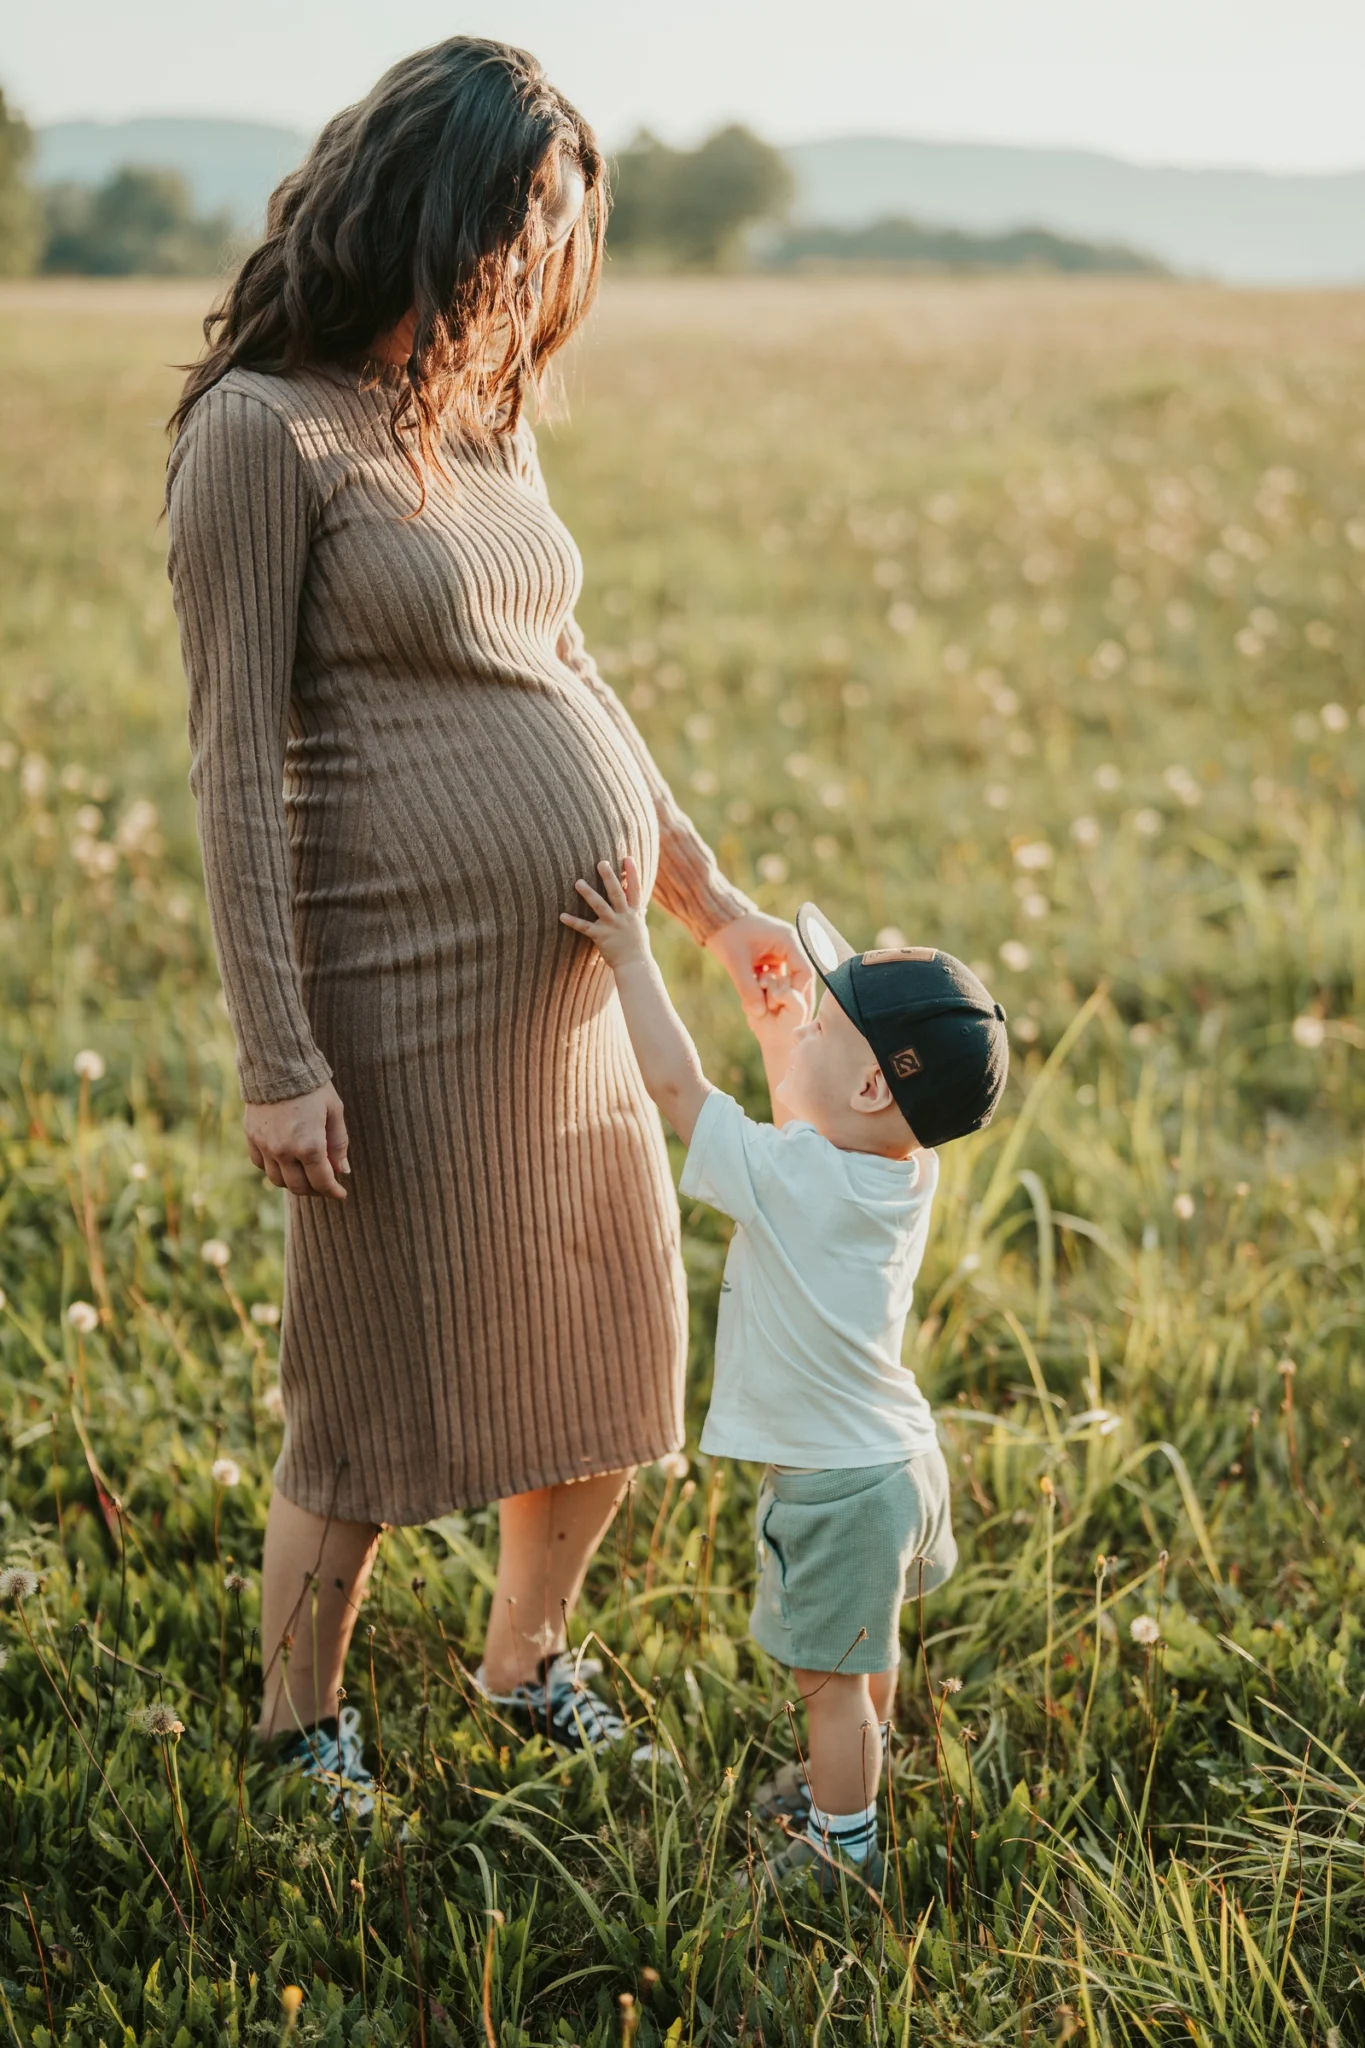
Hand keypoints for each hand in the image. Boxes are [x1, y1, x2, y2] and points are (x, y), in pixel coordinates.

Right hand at [244, 1080, 350, 1199]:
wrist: (278, 1064)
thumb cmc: (312, 1086)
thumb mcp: (335, 1112)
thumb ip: (339, 1143)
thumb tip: (342, 1170)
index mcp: (309, 1146)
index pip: (322, 1182)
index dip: (333, 1192)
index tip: (341, 1194)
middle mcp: (284, 1151)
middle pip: (299, 1186)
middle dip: (315, 1190)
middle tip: (326, 1185)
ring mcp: (265, 1146)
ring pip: (278, 1180)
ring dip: (294, 1182)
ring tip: (306, 1175)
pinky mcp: (251, 1137)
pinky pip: (261, 1164)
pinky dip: (274, 1169)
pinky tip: (286, 1162)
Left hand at [561, 856, 650, 969]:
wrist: (635, 965)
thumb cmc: (637, 946)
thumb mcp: (640, 926)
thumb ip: (639, 913)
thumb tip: (643, 905)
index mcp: (634, 912)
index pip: (635, 889)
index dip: (632, 873)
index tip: (628, 858)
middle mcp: (624, 916)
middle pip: (617, 893)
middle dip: (609, 877)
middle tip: (601, 862)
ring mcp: (613, 926)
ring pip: (600, 906)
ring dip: (589, 894)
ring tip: (578, 882)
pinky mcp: (601, 937)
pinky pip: (585, 927)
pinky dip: (573, 921)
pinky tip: (562, 915)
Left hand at [704, 911, 813, 1025]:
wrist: (713, 918)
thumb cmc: (726, 934)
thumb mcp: (735, 962)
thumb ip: (747, 988)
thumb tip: (759, 1014)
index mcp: (789, 940)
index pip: (805, 972)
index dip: (795, 993)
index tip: (780, 1007)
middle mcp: (791, 945)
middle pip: (800, 978)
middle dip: (790, 998)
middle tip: (787, 1021)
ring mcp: (782, 952)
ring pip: (787, 980)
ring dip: (778, 996)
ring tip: (773, 1014)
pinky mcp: (771, 958)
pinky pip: (776, 978)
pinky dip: (770, 990)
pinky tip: (761, 1004)